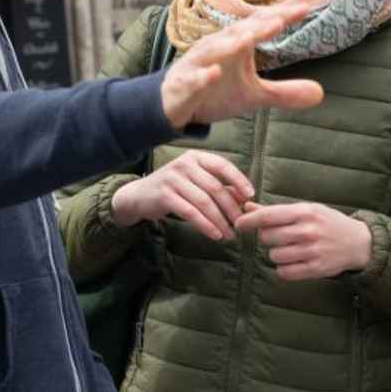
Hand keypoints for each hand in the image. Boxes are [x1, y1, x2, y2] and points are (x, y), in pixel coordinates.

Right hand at [110, 150, 252, 239]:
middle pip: (215, 187)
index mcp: (195, 157)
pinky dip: (205, 224)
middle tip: (241, 224)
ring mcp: (173, 179)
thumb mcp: (195, 182)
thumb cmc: (174, 188)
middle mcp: (184, 164)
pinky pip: (190, 212)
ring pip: (204, 202)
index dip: (238, 180)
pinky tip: (214, 234)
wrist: (139, 195)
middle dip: (231, 208)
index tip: (251, 196)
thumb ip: (218, 187)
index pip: (222, 165)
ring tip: (229, 234)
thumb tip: (244, 199)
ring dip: (220, 220)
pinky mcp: (164, 195)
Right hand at [159, 4, 323, 129]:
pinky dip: (202, 76)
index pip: (261, 26)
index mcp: (236, 44)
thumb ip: (284, 92)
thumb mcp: (254, 95)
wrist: (174, 104)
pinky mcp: (184, 83)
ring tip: (249, 38)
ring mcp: (198, 63)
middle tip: (282, 17)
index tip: (306, 7)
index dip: (282, 17)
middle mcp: (217, 47)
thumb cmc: (216, 90)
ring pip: (214, 49)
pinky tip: (213, 74)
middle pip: (239, 31)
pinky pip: (193, 78)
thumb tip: (321, 94)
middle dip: (259, 24)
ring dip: (230, 43)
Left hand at [234, 201, 371, 280]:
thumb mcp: (305, 210)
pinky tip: (294, 261)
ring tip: (291, 249)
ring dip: (277, 253)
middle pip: (267, 237)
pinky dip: (284, 268)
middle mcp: (308, 231)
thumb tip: (247, 207)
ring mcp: (312, 251)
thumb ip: (275, 211)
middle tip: (280, 236)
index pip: (267, 216)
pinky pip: (284, 272)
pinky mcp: (316, 269)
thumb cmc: (327, 222)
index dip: (248, 221)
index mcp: (304, 212)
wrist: (358, 242)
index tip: (238, 225)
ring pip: (274, 256)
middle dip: (267, 237)